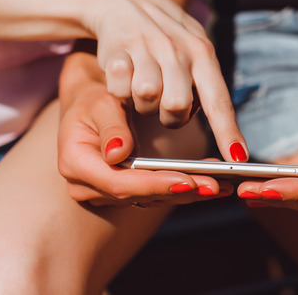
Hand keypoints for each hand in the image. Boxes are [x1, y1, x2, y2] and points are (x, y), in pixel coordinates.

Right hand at [57, 52, 233, 205]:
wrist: (88, 105)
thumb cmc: (94, 98)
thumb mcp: (100, 103)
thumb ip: (111, 127)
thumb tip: (119, 153)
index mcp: (76, 164)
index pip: (119, 182)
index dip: (155, 184)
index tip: (187, 180)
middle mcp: (87, 187)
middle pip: (139, 195)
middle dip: (179, 191)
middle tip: (215, 185)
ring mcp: (104, 193)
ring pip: (150, 199)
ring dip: (188, 193)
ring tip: (221, 185)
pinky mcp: (123, 192)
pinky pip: (155, 193)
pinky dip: (183, 187)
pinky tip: (211, 182)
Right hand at [83, 0, 247, 161]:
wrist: (122, 1)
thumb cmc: (166, 38)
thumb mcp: (194, 53)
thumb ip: (207, 88)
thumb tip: (226, 133)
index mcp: (203, 53)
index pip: (219, 100)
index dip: (228, 131)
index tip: (238, 157)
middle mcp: (178, 50)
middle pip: (176, 107)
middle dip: (170, 117)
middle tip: (163, 107)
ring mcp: (147, 48)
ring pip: (147, 99)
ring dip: (143, 104)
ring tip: (143, 88)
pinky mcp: (117, 51)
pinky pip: (119, 89)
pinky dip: (120, 91)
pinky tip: (125, 77)